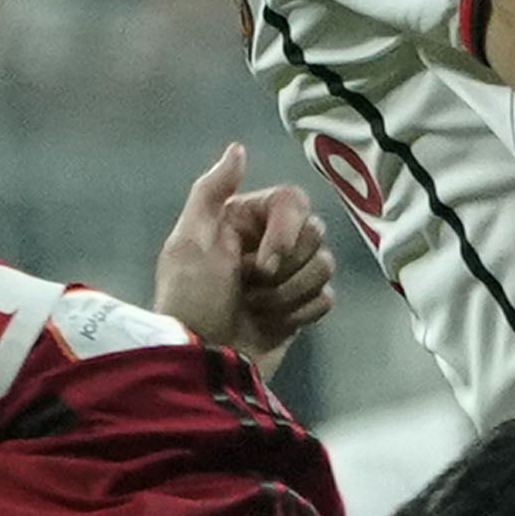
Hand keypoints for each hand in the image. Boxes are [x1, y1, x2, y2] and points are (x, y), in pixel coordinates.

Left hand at [152, 142, 333, 367]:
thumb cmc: (190, 303)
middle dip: (285, 268)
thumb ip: (211, 190)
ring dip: (289, 294)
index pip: (293, 201)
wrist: (203, 365)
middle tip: (248, 289)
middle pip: (314, 233)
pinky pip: (326, 299)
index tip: (263, 263)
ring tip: (255, 309)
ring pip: (324, 265)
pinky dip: (299, 314)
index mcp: (240, 220)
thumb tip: (238, 149)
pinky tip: (270, 325)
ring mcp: (283, 279)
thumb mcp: (188, 243)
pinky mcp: (296, 310)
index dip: (286, 232)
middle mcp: (265, 244)